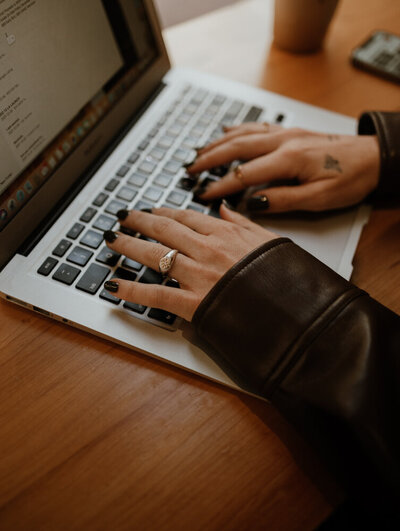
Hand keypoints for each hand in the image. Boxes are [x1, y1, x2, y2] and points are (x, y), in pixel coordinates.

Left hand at [104, 205, 276, 320]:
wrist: (298, 309)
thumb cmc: (285, 276)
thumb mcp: (269, 240)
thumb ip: (244, 222)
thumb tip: (226, 207)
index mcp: (226, 234)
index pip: (186, 217)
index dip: (164, 213)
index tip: (151, 211)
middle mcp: (207, 250)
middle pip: (164, 231)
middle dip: (138, 222)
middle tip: (122, 217)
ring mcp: (199, 276)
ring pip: (155, 256)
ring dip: (129, 246)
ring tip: (112, 240)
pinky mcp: (194, 303)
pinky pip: (157, 294)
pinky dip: (133, 289)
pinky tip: (115, 285)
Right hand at [188, 122, 379, 212]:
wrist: (374, 156)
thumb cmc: (351, 178)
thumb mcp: (320, 198)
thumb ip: (284, 200)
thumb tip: (253, 203)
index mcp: (289, 159)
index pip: (244, 175)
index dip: (220, 187)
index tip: (202, 196)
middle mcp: (283, 141)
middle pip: (236, 148)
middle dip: (209, 160)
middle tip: (189, 170)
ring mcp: (286, 133)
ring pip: (243, 134)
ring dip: (217, 144)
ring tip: (197, 153)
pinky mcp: (290, 131)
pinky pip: (257, 127)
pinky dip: (237, 129)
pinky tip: (226, 131)